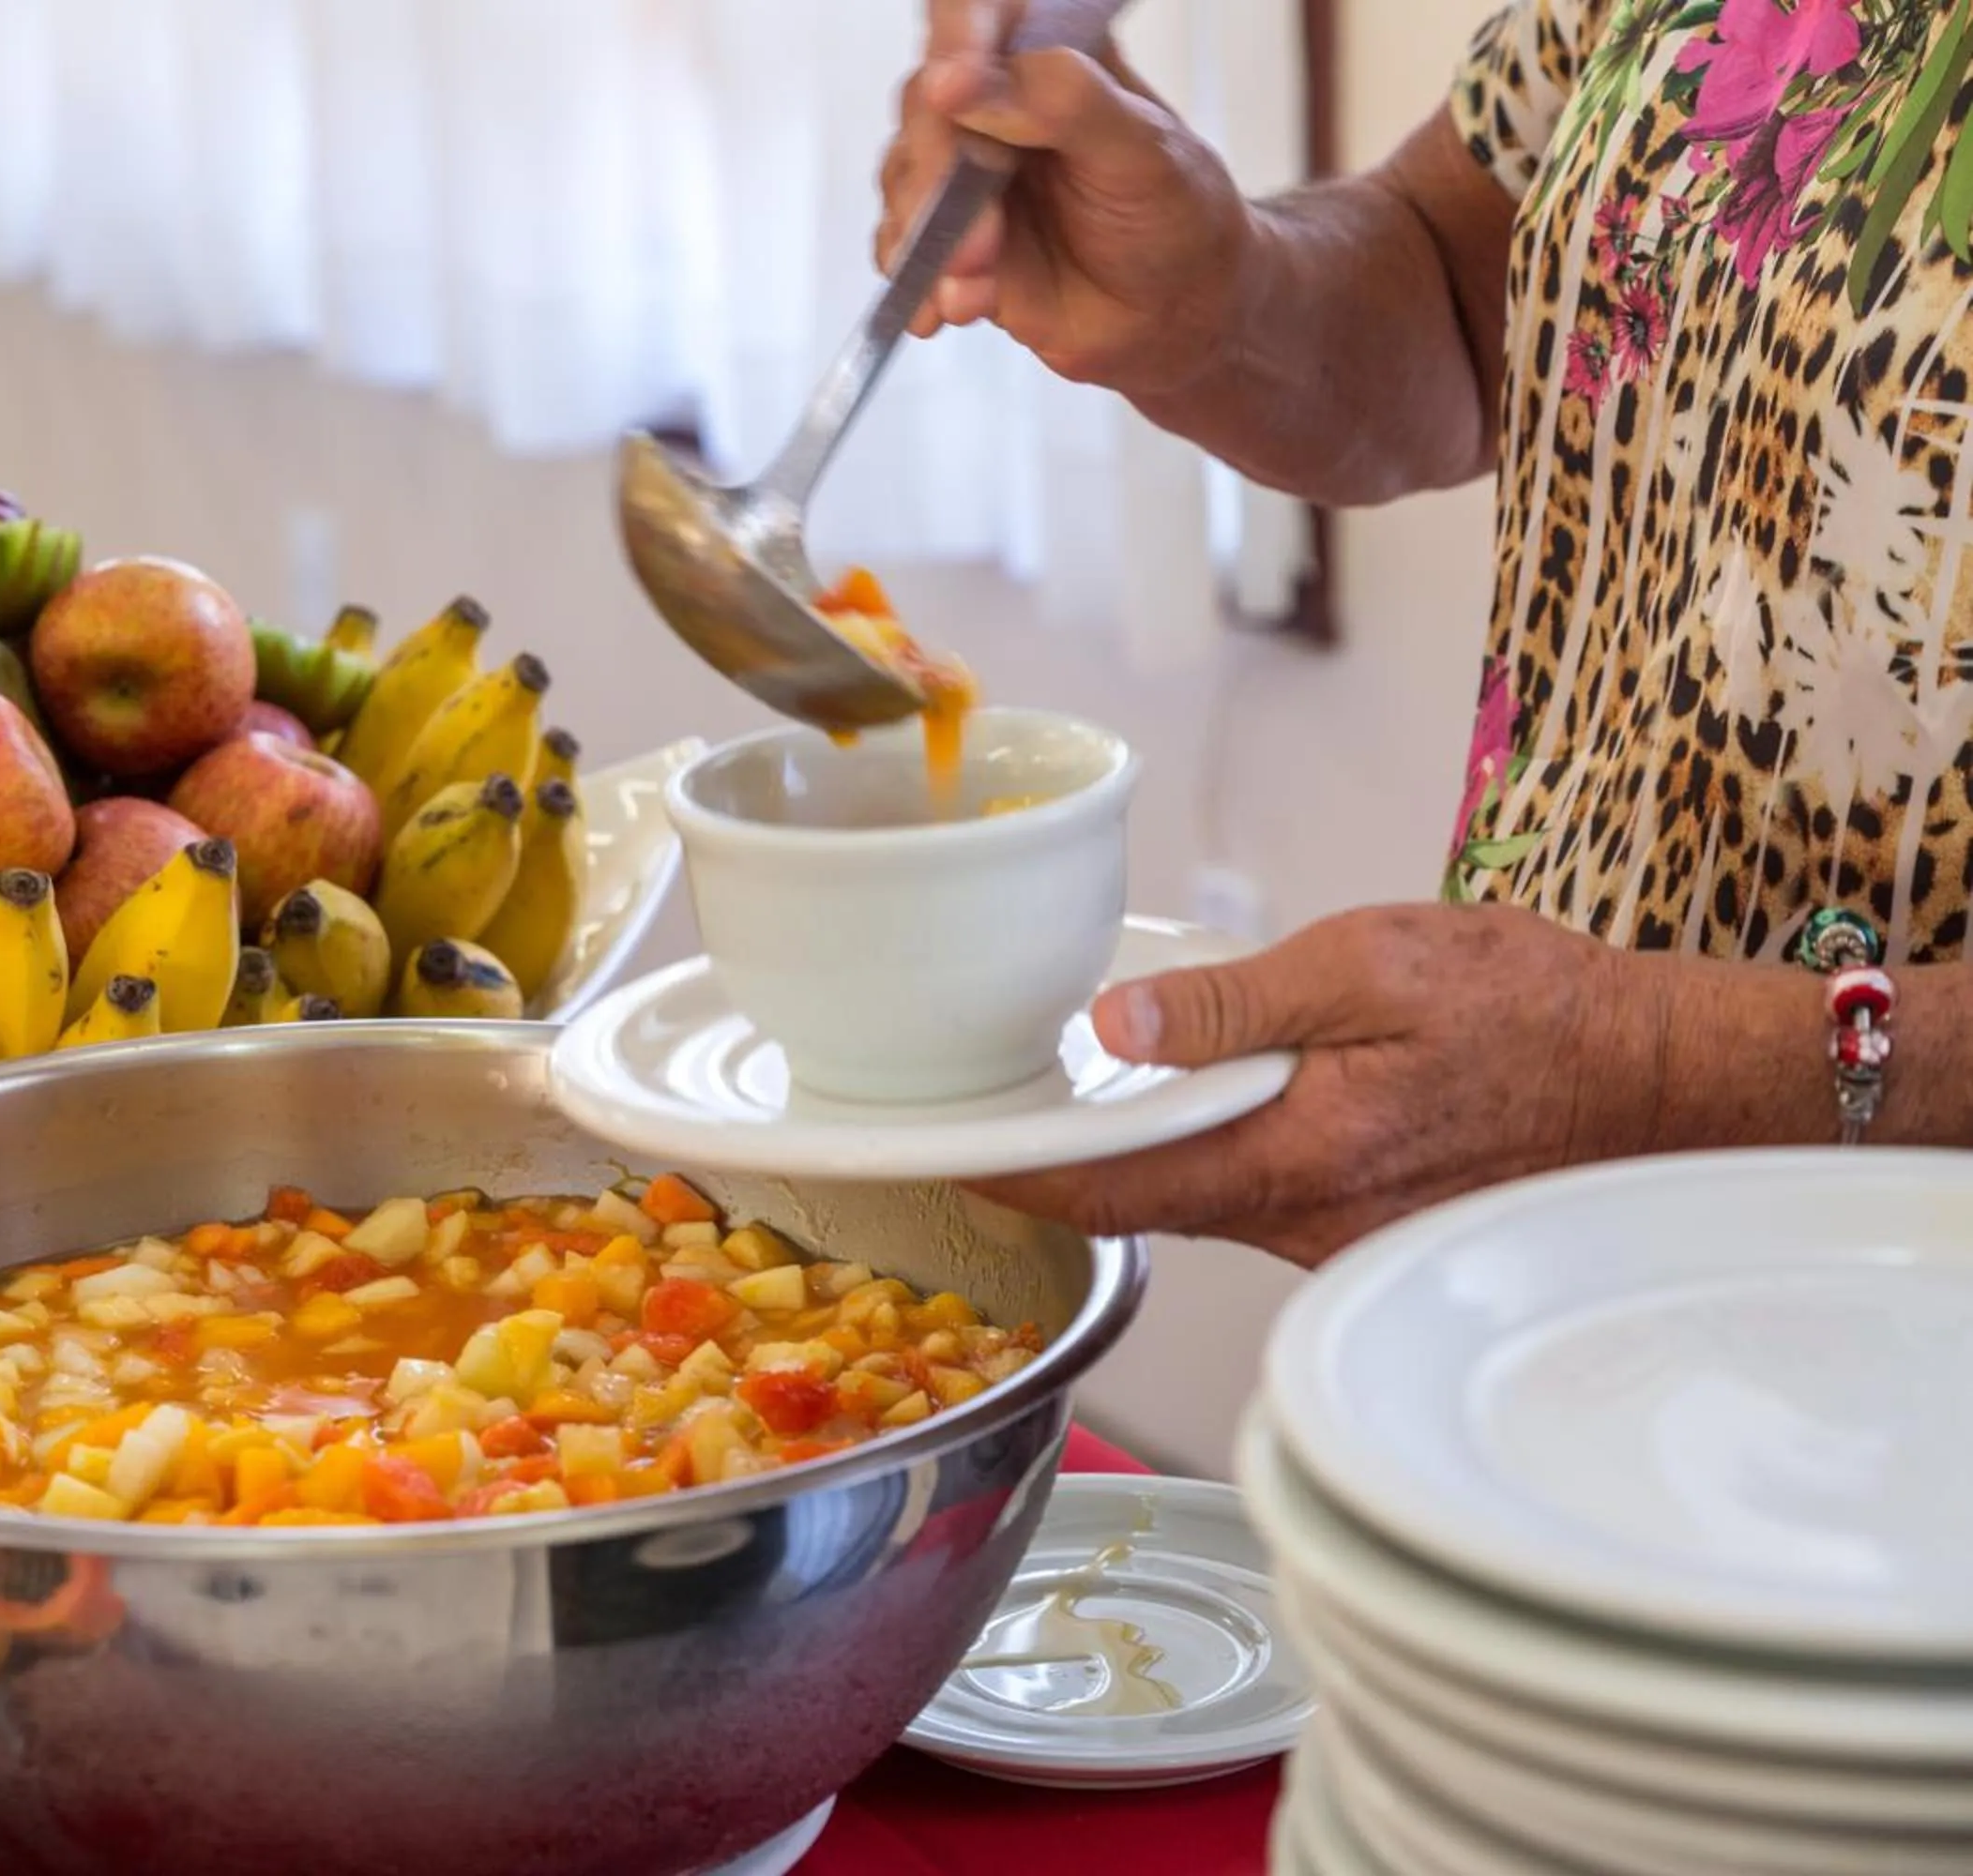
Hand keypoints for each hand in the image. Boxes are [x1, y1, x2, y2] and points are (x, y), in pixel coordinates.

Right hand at [880, 0, 1255, 394]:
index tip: (955, 86)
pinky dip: (914, 279)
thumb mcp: (1143, 152)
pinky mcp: (947, 234)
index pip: (980, 15)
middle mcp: (997, 102)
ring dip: (930, 237)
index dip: (958, 39)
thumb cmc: (1174, 218)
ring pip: (906, 177)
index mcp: (1050, 52)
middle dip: (942, 175)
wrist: (1172, 316)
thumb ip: (1065, 103)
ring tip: (974, 290)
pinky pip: (900, 243)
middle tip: (981, 242)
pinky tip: (943, 307)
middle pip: (927, 103)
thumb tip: (967, 84)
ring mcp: (967, 170)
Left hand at [975, 905, 1666, 1266]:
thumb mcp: (1371, 966)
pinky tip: (1187, 1098)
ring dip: (1129, 1154)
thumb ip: (1234, 1002)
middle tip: (977, 1107)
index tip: (933, 1154)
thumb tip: (1112, 1022)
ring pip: (1194, 1200)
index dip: (1009, 1175)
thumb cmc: (1528, 1010)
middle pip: (1136, 1202)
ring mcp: (1331, 1239)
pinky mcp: (1362, 1229)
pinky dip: (1201, 1154)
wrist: (1658, 1080)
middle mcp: (1296, 1224)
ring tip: (1059, 1089)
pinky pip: (1254, 1197)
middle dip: (1054, 1162)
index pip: (1104, 1190)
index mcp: (1283, 1160)